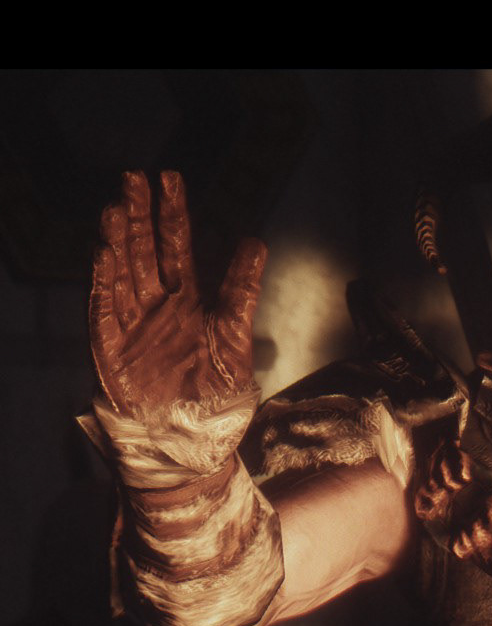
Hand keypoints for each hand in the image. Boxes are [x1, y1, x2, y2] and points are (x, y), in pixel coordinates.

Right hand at [89, 171, 265, 413]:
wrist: (193, 448)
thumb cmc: (217, 399)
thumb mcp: (236, 341)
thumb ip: (241, 292)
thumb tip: (255, 241)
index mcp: (190, 302)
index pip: (178, 247)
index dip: (173, 214)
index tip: (170, 178)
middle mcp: (157, 308)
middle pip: (144, 252)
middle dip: (139, 215)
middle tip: (134, 177)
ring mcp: (132, 327)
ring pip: (120, 274)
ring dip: (117, 242)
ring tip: (118, 208)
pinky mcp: (111, 351)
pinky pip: (104, 311)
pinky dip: (103, 283)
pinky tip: (103, 254)